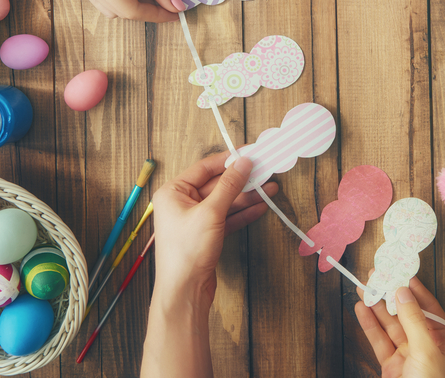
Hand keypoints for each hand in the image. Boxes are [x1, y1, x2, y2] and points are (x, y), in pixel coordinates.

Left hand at [151, 152, 277, 300]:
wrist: (185, 291)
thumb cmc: (187, 251)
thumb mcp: (211, 212)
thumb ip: (229, 185)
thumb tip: (243, 163)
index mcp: (173, 192)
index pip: (204, 168)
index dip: (229, 160)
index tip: (250, 153)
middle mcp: (182, 203)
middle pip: (217, 184)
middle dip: (242, 180)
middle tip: (265, 171)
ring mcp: (195, 219)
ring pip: (225, 201)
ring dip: (247, 196)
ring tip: (271, 188)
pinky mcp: (206, 234)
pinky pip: (227, 217)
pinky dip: (243, 212)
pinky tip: (261, 206)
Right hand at [355, 277, 444, 377]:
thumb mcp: (426, 350)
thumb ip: (414, 320)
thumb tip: (403, 292)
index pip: (430, 307)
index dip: (414, 289)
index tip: (401, 271)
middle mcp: (428, 346)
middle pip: (407, 313)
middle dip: (391, 295)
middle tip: (376, 275)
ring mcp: (409, 356)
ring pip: (390, 326)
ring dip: (377, 307)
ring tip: (363, 287)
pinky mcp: (392, 367)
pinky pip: (380, 341)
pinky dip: (369, 325)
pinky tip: (361, 309)